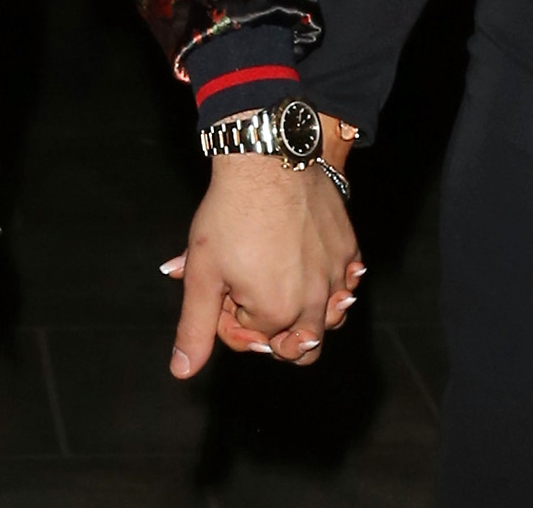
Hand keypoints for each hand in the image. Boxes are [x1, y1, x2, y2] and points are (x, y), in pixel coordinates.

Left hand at [163, 153, 359, 377]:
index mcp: (276, 314)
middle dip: (274, 330)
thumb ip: (195, 328)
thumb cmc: (231, 213)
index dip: (231, 320)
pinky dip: (333, 285)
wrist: (267, 159)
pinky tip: (311, 267)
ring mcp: (338, 276)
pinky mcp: (350, 250)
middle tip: (253, 296)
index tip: (222, 290)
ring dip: (308, 314)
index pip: (255, 340)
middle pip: (300, 345)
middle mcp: (315, 302)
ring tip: (283, 286)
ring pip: (331, 320)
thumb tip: (182, 371)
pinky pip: (348, 284)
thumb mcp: (203, 273)